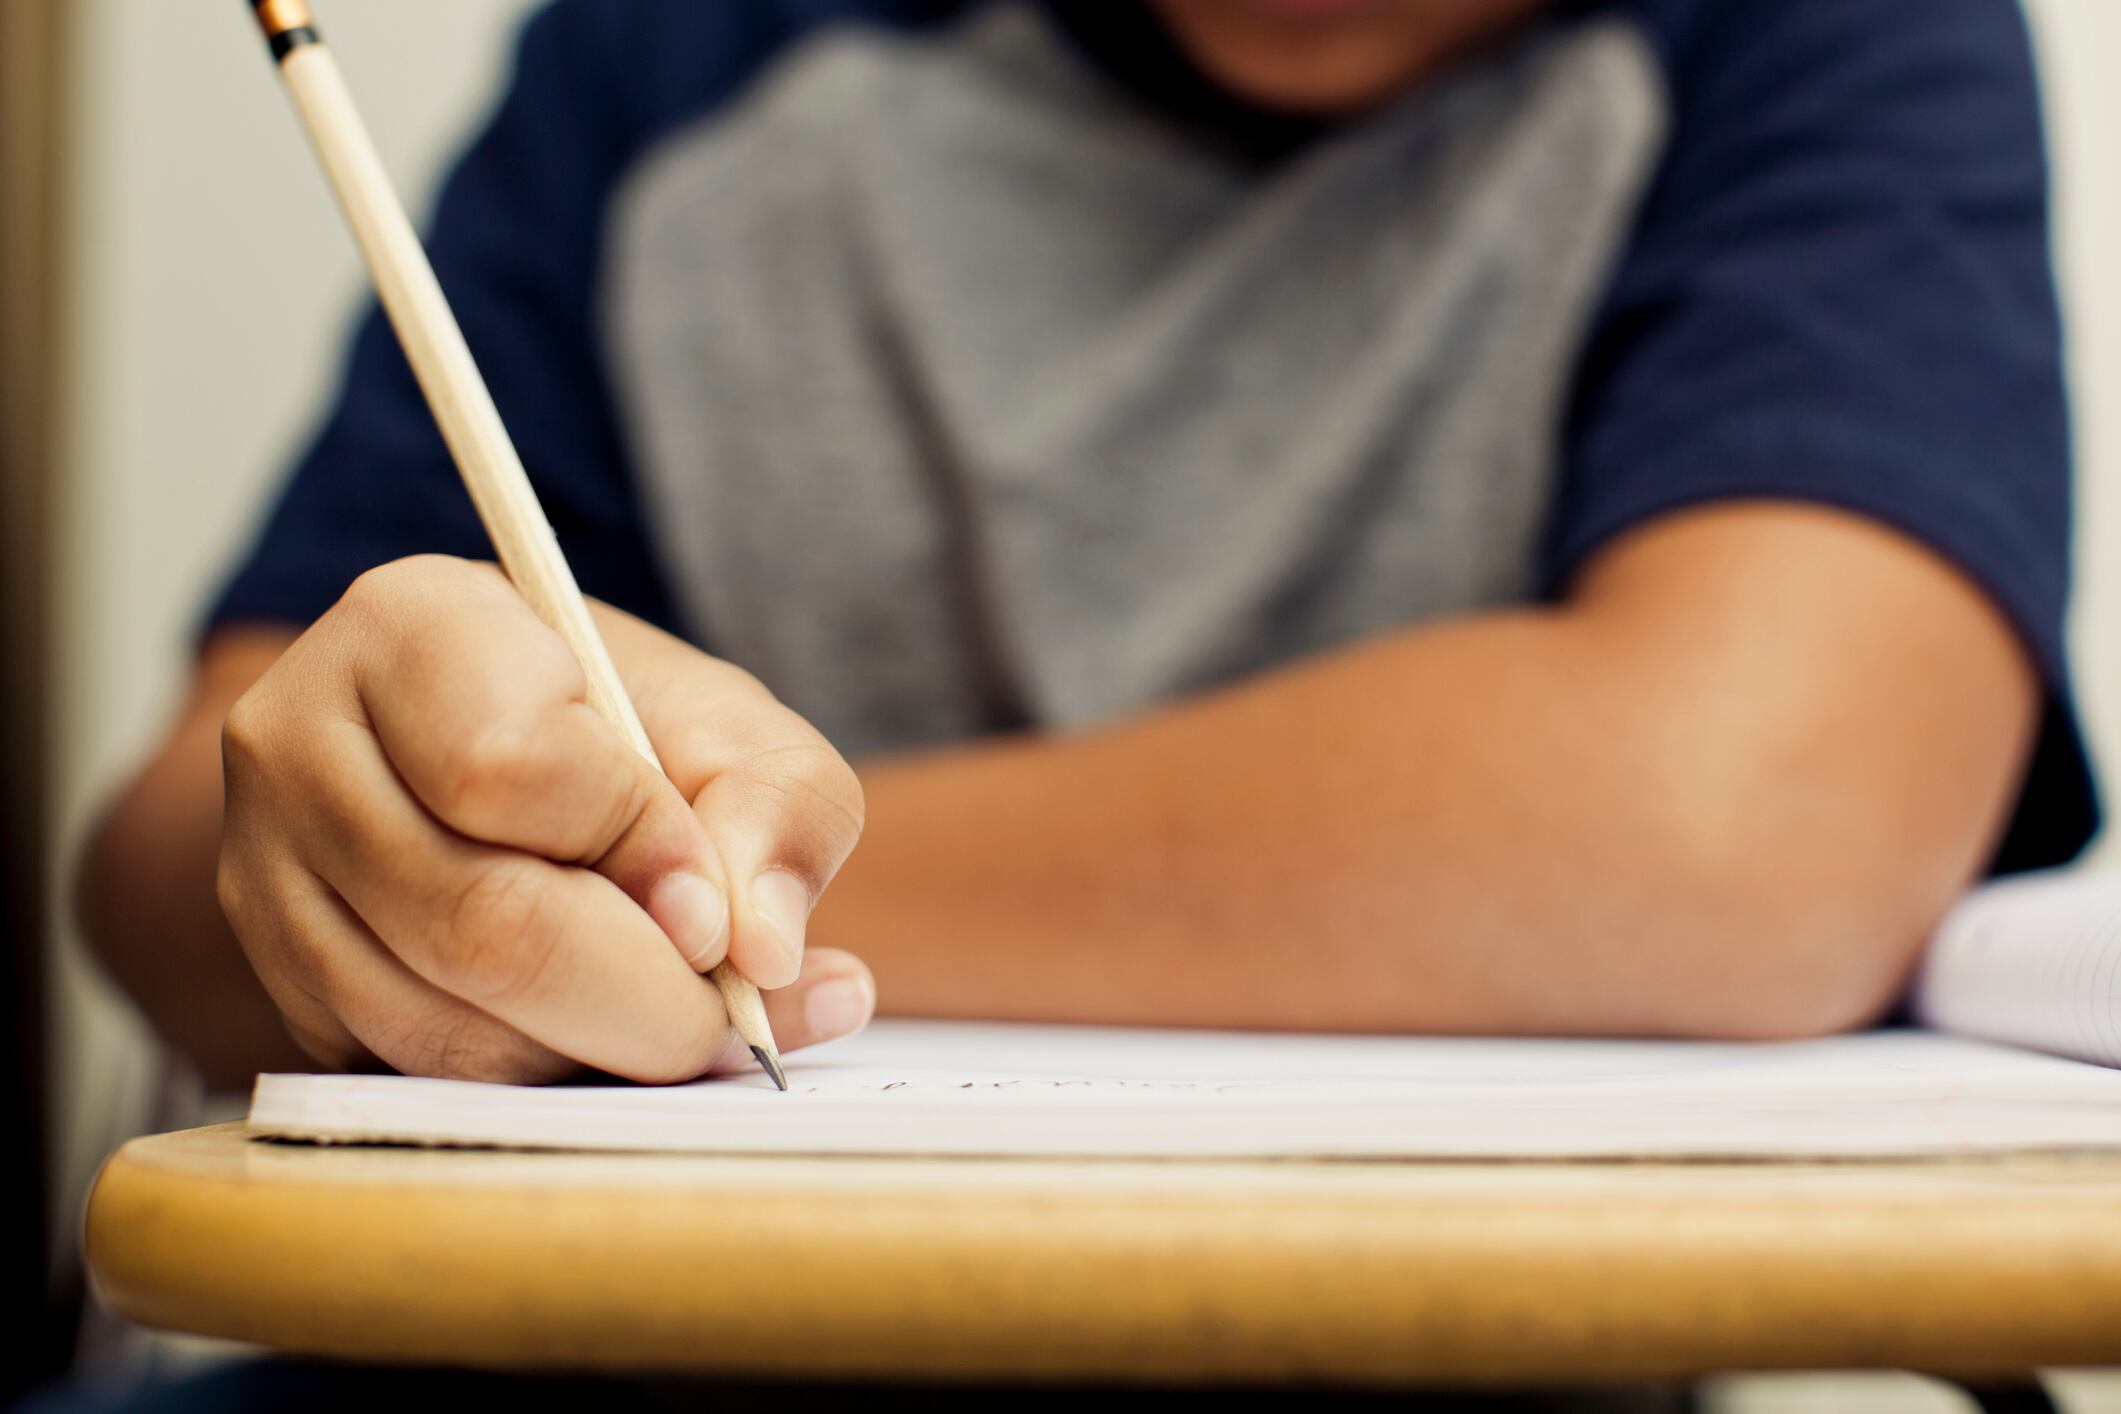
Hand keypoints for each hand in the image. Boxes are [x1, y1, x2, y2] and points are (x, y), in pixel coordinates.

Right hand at [215, 555, 871, 1082]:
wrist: (517, 769)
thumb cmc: (633, 734)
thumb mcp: (738, 731)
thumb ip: (780, 810)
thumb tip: (763, 948)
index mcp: (410, 624)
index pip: (508, 767)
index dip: (637, 852)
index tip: (712, 900)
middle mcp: (301, 744)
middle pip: (476, 922)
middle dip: (639, 997)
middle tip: (729, 1017)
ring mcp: (265, 877)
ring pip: (442, 1027)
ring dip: (594, 1053)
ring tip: (678, 1022)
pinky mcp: (282, 988)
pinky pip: (415, 1079)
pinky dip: (538, 1084)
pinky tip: (603, 1042)